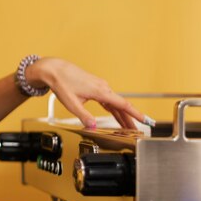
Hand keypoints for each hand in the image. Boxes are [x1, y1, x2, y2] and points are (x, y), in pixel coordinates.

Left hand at [25, 57, 145, 128]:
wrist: (55, 69)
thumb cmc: (62, 83)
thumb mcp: (72, 103)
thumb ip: (83, 116)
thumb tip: (93, 126)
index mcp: (100, 91)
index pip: (123, 104)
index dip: (135, 114)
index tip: (145, 120)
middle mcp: (103, 87)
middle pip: (121, 106)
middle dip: (130, 119)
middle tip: (137, 130)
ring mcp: (100, 86)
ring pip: (114, 103)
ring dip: (121, 115)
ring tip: (127, 127)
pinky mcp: (95, 86)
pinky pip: (108, 100)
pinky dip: (113, 108)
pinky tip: (115, 114)